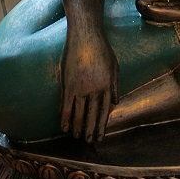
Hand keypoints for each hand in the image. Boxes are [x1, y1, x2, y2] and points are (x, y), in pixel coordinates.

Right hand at [60, 29, 118, 143]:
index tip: (100, 136)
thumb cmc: (102, 49)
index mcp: (107, 86)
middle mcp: (94, 89)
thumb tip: (115, 103)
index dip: (101, 125)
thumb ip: (115, 85)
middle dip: (90, 130)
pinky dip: (65, 117)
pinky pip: (66, 104)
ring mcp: (80, 87)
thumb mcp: (114, 66)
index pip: (104, 111)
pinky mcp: (68, 84)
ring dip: (77, 127)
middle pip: (91, 114)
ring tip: (76, 137)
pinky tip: (64, 127)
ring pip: (78, 112)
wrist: (86, 36)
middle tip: (89, 142)